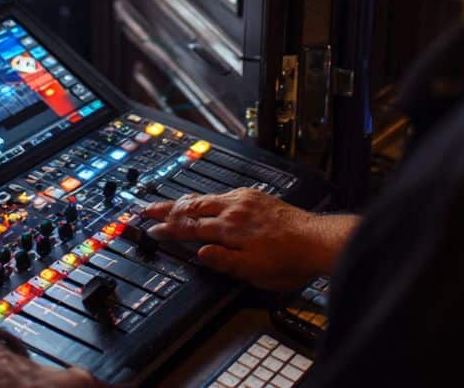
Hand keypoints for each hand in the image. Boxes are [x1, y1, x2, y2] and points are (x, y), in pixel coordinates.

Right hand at [143, 188, 359, 290]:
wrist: (317, 240)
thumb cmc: (289, 259)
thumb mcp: (253, 271)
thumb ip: (223, 260)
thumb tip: (200, 253)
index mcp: (230, 229)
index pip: (190, 228)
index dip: (168, 230)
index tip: (151, 230)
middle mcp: (235, 209)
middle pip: (192, 206)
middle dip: (167, 208)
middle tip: (147, 209)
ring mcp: (246, 200)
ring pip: (207, 197)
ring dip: (184, 200)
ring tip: (168, 202)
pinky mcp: (256, 197)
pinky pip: (223, 192)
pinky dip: (206, 196)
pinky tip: (205, 198)